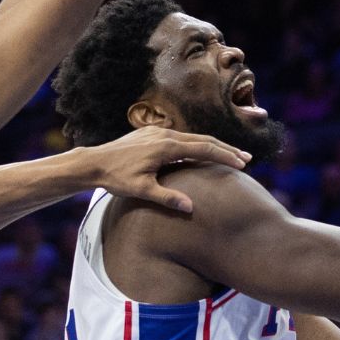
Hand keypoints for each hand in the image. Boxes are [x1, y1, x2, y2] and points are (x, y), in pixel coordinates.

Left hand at [88, 126, 250, 211]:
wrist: (93, 162)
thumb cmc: (116, 178)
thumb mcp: (141, 190)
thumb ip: (167, 197)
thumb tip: (190, 207)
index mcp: (166, 146)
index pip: (204, 149)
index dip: (225, 156)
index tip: (242, 164)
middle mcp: (164, 134)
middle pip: (203, 139)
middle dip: (226, 149)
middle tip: (246, 158)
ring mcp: (157, 132)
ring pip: (192, 137)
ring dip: (212, 146)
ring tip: (229, 155)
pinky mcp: (151, 134)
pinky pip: (180, 137)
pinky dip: (196, 144)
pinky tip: (202, 153)